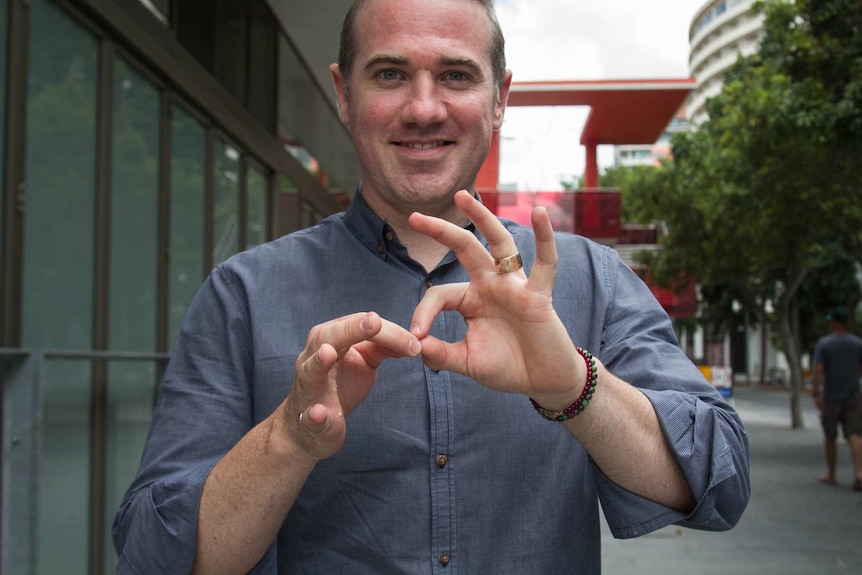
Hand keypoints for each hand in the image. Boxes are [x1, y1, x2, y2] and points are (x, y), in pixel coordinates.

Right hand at [286, 312, 420, 457]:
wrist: (310, 428)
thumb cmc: (339, 386)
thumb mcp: (363, 362)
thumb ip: (383, 347)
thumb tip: (413, 340)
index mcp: (330, 340)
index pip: (357, 324)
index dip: (387, 330)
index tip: (415, 341)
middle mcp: (313, 358)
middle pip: (329, 336)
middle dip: (351, 329)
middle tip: (374, 322)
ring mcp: (308, 388)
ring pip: (310, 371)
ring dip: (319, 362)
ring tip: (328, 354)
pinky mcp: (309, 419)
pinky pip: (310, 416)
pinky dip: (314, 415)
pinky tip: (319, 413)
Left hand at [408, 190, 584, 408]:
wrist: (543, 381)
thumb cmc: (508, 368)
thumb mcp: (467, 362)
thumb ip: (441, 354)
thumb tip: (413, 345)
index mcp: (471, 299)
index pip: (439, 293)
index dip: (423, 312)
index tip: (414, 336)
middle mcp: (491, 285)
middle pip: (465, 248)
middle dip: (441, 231)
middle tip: (414, 216)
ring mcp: (515, 287)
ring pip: (499, 244)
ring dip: (482, 218)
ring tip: (463, 197)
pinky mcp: (538, 295)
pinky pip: (544, 263)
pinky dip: (544, 238)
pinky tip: (538, 212)